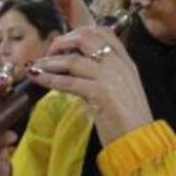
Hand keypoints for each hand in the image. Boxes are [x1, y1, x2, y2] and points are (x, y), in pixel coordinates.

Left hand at [26, 27, 153, 146]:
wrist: (139, 143)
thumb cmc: (128, 123)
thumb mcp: (120, 92)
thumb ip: (103, 77)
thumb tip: (75, 71)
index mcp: (126, 63)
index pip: (103, 32)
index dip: (79, 32)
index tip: (64, 43)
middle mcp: (119, 65)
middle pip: (86, 37)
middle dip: (63, 41)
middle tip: (49, 53)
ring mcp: (111, 77)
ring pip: (74, 60)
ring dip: (50, 62)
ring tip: (35, 67)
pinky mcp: (101, 93)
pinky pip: (69, 82)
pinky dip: (49, 79)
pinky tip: (38, 78)